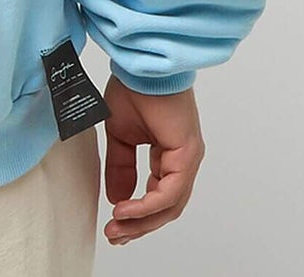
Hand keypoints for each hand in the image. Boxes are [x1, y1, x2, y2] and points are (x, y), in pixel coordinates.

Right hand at [100, 75, 205, 246]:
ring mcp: (188, 159)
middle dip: (139, 225)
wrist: (141, 66)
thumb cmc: (134, 89)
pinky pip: (169, 193)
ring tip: (118, 226)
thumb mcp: (121, 136)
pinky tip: (126, 210)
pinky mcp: (187, 156)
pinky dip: (147, 206)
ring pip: (170, 205)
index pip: (158, 196)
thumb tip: (117, 197)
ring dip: (142, 221)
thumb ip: (121, 167)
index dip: (137, 214)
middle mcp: (183, 160)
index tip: (115, 225)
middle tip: (115, 235)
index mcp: (170, 155)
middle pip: (166, 208)